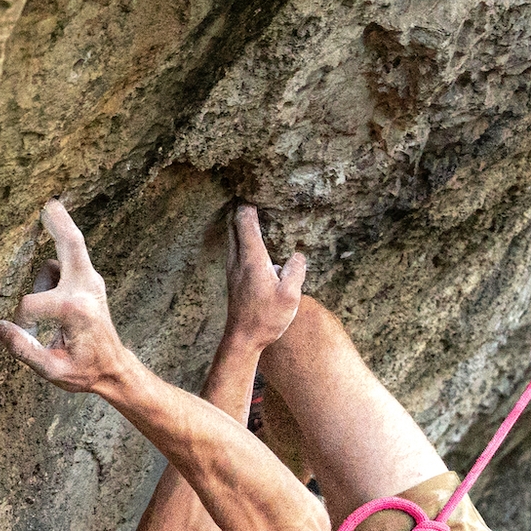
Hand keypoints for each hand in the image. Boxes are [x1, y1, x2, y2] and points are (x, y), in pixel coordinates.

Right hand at [0, 201, 128, 392]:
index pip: (31, 303)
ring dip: (47, 273)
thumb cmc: (84, 371)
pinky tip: (54, 298)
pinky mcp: (92, 281)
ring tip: (49, 314)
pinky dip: (56, 272)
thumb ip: (23, 349)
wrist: (114, 369)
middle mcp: (86, 290)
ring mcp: (92, 282)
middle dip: (58, 222)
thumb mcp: (51, 371)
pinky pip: (68, 263)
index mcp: (75, 311)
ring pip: (66, 252)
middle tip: (48, 201)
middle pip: (72, 243)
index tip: (25, 334)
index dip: (21, 321)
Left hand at [224, 205, 305, 349]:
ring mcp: (233, 270)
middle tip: (251, 195)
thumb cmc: (266, 319)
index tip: (254, 191)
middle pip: (234, 226)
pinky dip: (241, 239)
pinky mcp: (233, 279)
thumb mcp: (290, 296)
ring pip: (232, 237)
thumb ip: (296, 271)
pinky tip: (251, 242)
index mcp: (253, 260)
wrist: (242, 339)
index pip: (246, 223)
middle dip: (241, 209)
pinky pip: (235, 250)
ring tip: (252, 213)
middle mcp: (239, 260)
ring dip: (240, 224)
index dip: (249, 205)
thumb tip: (297, 256)